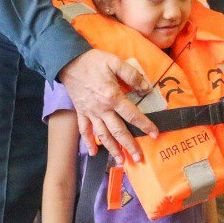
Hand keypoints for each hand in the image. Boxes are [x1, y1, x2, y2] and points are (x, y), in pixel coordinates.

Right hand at [59, 49, 158, 163]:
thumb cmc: (93, 61)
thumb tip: (146, 88)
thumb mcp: (115, 62)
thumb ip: (132, 75)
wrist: (69, 62)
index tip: (154, 134)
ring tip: (120, 161)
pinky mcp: (81, 112)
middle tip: (139, 158)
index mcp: (112, 97)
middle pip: (118, 131)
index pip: (132, 114)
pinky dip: (88, 142)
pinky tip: (93, 152)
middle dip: (129, 146)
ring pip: (103, 135)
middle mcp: (102, 109)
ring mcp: (90, 112)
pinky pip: (84, 130)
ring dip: (112, 149)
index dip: (145, 124)